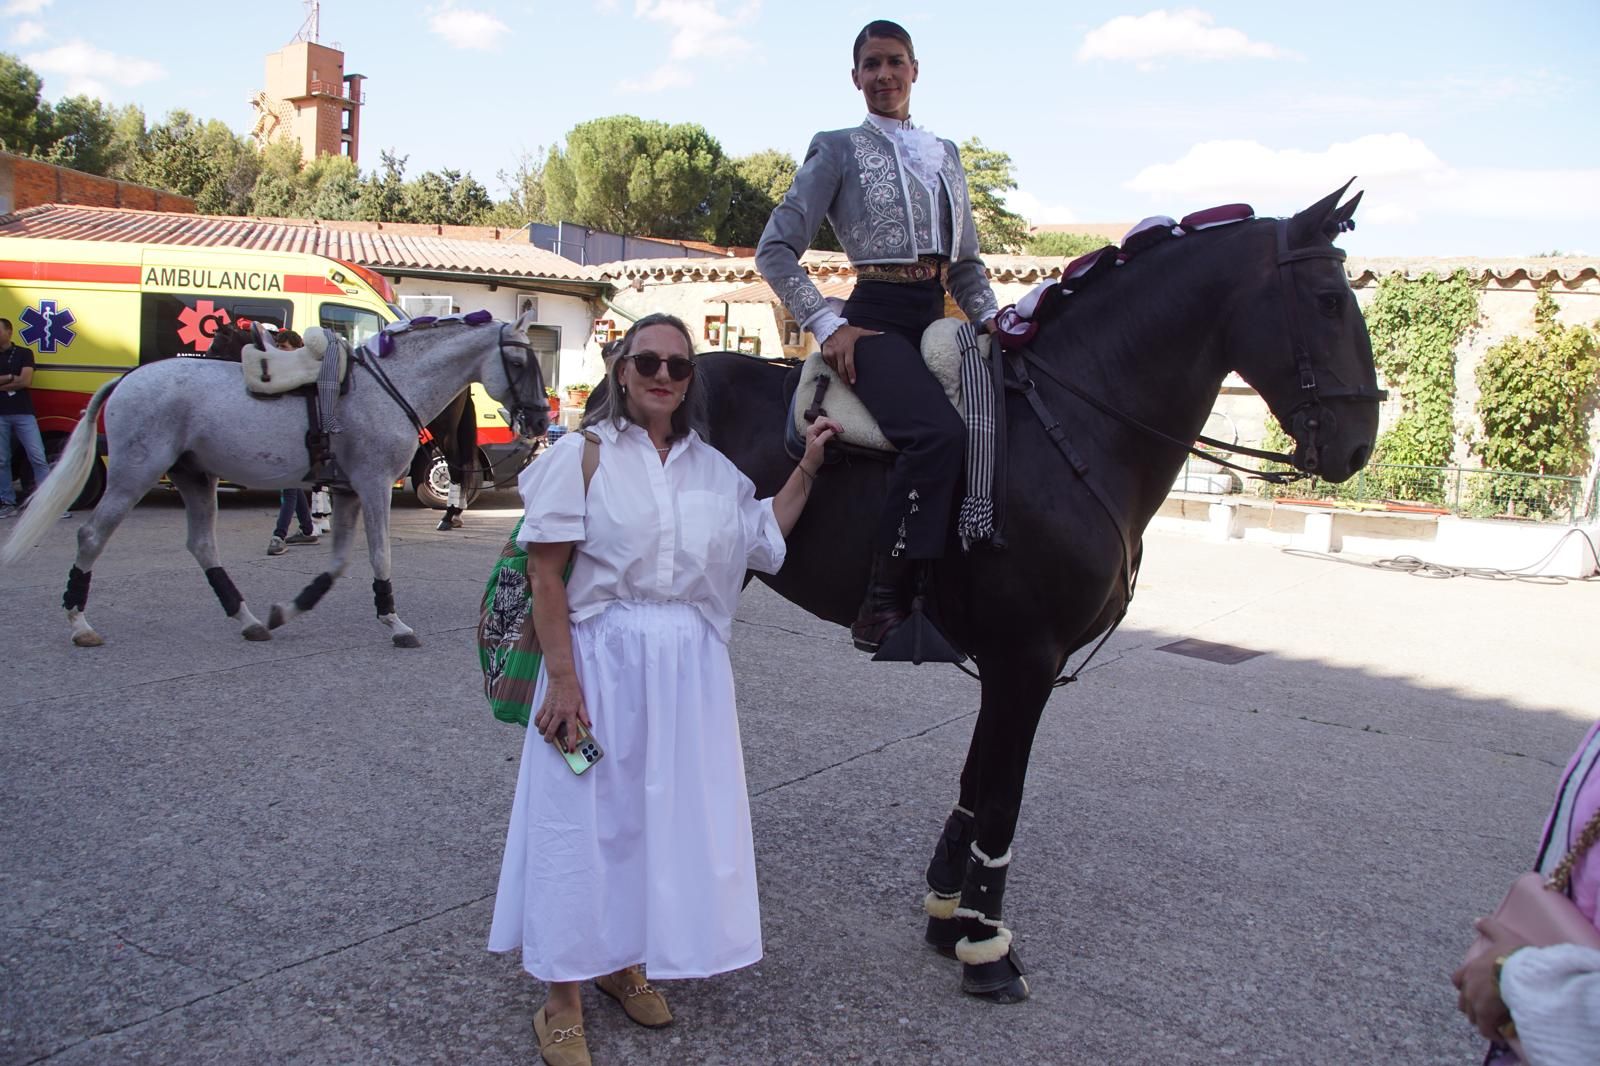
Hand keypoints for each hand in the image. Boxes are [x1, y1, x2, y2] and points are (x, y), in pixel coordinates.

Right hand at [532, 673, 590, 752]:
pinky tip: (541, 725)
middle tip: (552, 742)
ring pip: (542, 726)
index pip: (571, 731)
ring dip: (543, 733)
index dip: (571, 742)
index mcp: (570, 713)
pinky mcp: (544, 706)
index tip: (571, 749)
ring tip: (546, 734)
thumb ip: (584, 715)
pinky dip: (537, 723)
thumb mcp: (581, 702)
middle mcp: (559, 713)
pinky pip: (538, 718)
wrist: (561, 678)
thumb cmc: (572, 689)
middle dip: (550, 740)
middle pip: (551, 731)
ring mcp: (550, 710)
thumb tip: (589, 725)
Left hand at [800, 417, 841, 474]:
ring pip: (825, 422)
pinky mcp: (819, 434)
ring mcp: (816, 431)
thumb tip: (833, 429)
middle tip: (840, 429)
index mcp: (811, 429)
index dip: (833, 424)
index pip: (824, 422)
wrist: (811, 462)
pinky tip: (835, 430)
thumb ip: (825, 435)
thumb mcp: (819, 444)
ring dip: (832, 424)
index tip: (840, 429)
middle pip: (824, 419)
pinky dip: (831, 427)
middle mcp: (813, 428)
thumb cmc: (813, 455)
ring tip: (839, 429)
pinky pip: (826, 427)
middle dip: (833, 423)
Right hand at [820, 324, 880, 385]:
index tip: (853, 382)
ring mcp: (830, 353)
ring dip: (840, 373)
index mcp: (847, 348)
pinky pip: (830, 364)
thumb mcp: (859, 331)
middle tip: (849, 385)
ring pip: (835, 368)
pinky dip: (834, 367)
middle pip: (841, 370)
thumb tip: (883, 334)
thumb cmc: (847, 331)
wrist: (830, 326)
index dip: (851, 374)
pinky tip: (838, 368)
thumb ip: (871, 334)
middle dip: (845, 379)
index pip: (849, 364)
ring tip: (844, 377)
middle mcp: (838, 351)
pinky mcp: (825, 354)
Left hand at [1451, 917, 1527, 1041]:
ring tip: (1494, 1022)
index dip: (1464, 986)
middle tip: (1487, 1010)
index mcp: (1471, 968)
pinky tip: (1501, 1035)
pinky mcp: (1486, 1015)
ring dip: (1481, 1020)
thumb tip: (1477, 919)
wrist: (1526, 973)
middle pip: (1464, 1001)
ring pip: (1473, 1016)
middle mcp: (1469, 985)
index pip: (1457, 980)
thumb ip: (1490, 927)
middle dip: (1472, 1006)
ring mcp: (1475, 1001)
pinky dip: (1492, 1032)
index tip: (1476, 990)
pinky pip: (1485, 1029)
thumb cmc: (1515, 954)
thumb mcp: (1503, 935)